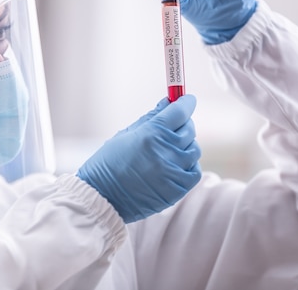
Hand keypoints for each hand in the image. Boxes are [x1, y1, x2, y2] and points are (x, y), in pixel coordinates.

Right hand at [77, 95, 201, 222]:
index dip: (185, 103)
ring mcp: (173, 171)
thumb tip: (168, 101)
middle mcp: (165, 152)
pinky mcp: (178, 189)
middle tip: (173, 126)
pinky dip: (188, 165)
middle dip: (183, 123)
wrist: (103, 197)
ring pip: (193, 149)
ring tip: (168, 149)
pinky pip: (194, 170)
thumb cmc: (109, 163)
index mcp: (151, 134)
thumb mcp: (126, 134)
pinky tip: (173, 164)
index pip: (179, 112)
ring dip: (185, 145)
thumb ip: (151, 118)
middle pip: (189, 129)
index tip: (186, 100)